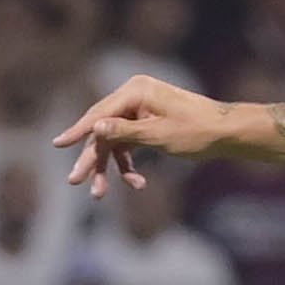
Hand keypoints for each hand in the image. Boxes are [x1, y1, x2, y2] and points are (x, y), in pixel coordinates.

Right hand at [54, 75, 226, 195]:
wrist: (227, 133)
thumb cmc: (196, 131)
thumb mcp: (158, 135)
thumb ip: (124, 132)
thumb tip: (95, 128)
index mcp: (136, 90)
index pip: (99, 113)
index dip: (78, 131)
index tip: (58, 144)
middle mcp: (135, 95)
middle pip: (103, 129)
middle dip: (93, 158)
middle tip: (76, 180)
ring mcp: (140, 109)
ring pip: (114, 140)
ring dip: (109, 167)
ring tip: (99, 194)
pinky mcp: (146, 123)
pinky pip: (128, 143)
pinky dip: (128, 163)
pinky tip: (135, 182)